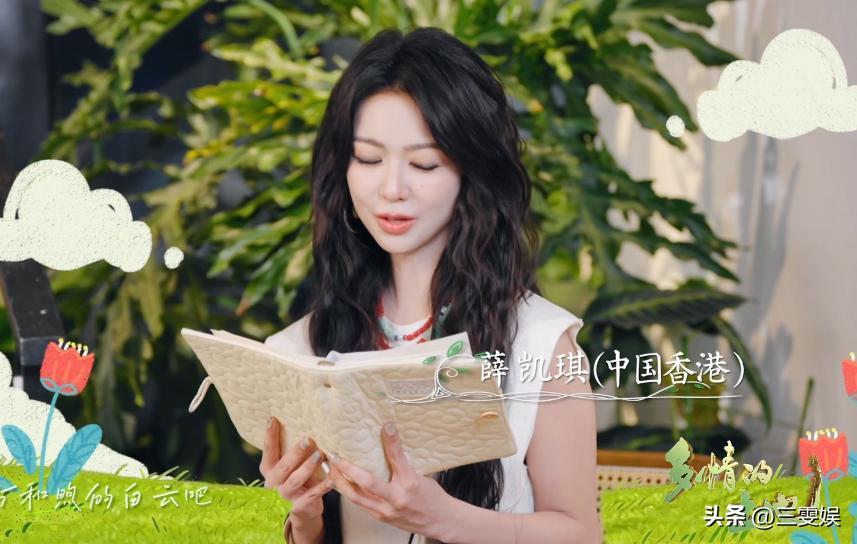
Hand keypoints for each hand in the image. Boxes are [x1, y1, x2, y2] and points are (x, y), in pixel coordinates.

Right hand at [260, 416, 333, 522]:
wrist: (302, 510)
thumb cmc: (297, 480)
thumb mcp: (291, 466)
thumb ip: (293, 451)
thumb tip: (304, 423)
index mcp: (269, 469)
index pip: (268, 451)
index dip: (269, 436)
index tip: (272, 419)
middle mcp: (274, 482)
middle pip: (284, 466)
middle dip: (296, 453)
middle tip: (308, 439)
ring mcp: (285, 495)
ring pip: (296, 480)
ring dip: (308, 467)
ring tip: (319, 455)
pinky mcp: (299, 506)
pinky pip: (311, 495)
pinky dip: (321, 487)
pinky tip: (331, 479)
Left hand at [327, 422, 454, 539]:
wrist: (440, 521)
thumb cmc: (432, 497)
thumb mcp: (421, 475)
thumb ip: (402, 463)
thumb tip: (389, 441)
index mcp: (410, 482)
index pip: (397, 457)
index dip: (391, 440)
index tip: (385, 426)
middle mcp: (397, 498)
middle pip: (367, 482)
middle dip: (348, 468)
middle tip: (336, 455)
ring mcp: (387, 510)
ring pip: (356, 496)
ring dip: (341, 482)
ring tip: (331, 469)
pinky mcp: (381, 517)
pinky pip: (360, 504)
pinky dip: (349, 492)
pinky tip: (342, 483)